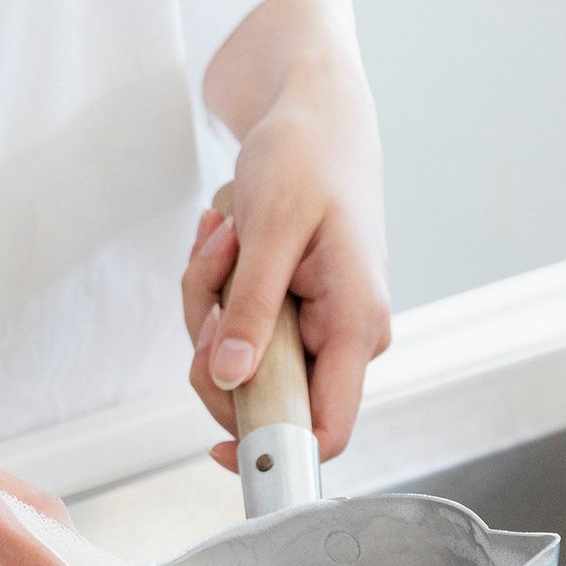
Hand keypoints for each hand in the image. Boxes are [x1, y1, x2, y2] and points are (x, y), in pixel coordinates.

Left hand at [181, 0, 390, 465]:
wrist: (314, 114)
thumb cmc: (305, 157)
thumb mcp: (272, 228)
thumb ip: (252, 308)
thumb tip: (231, 379)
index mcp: (357, 327)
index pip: (326, 432)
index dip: (273, 452)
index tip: (215, 449)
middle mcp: (344, 340)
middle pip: (261, 399)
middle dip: (214, 346)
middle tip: (210, 277)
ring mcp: (317, 330)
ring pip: (236, 363)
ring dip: (208, 303)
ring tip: (224, 237)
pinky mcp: (291, 316)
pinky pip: (233, 331)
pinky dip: (213, 291)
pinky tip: (225, 240)